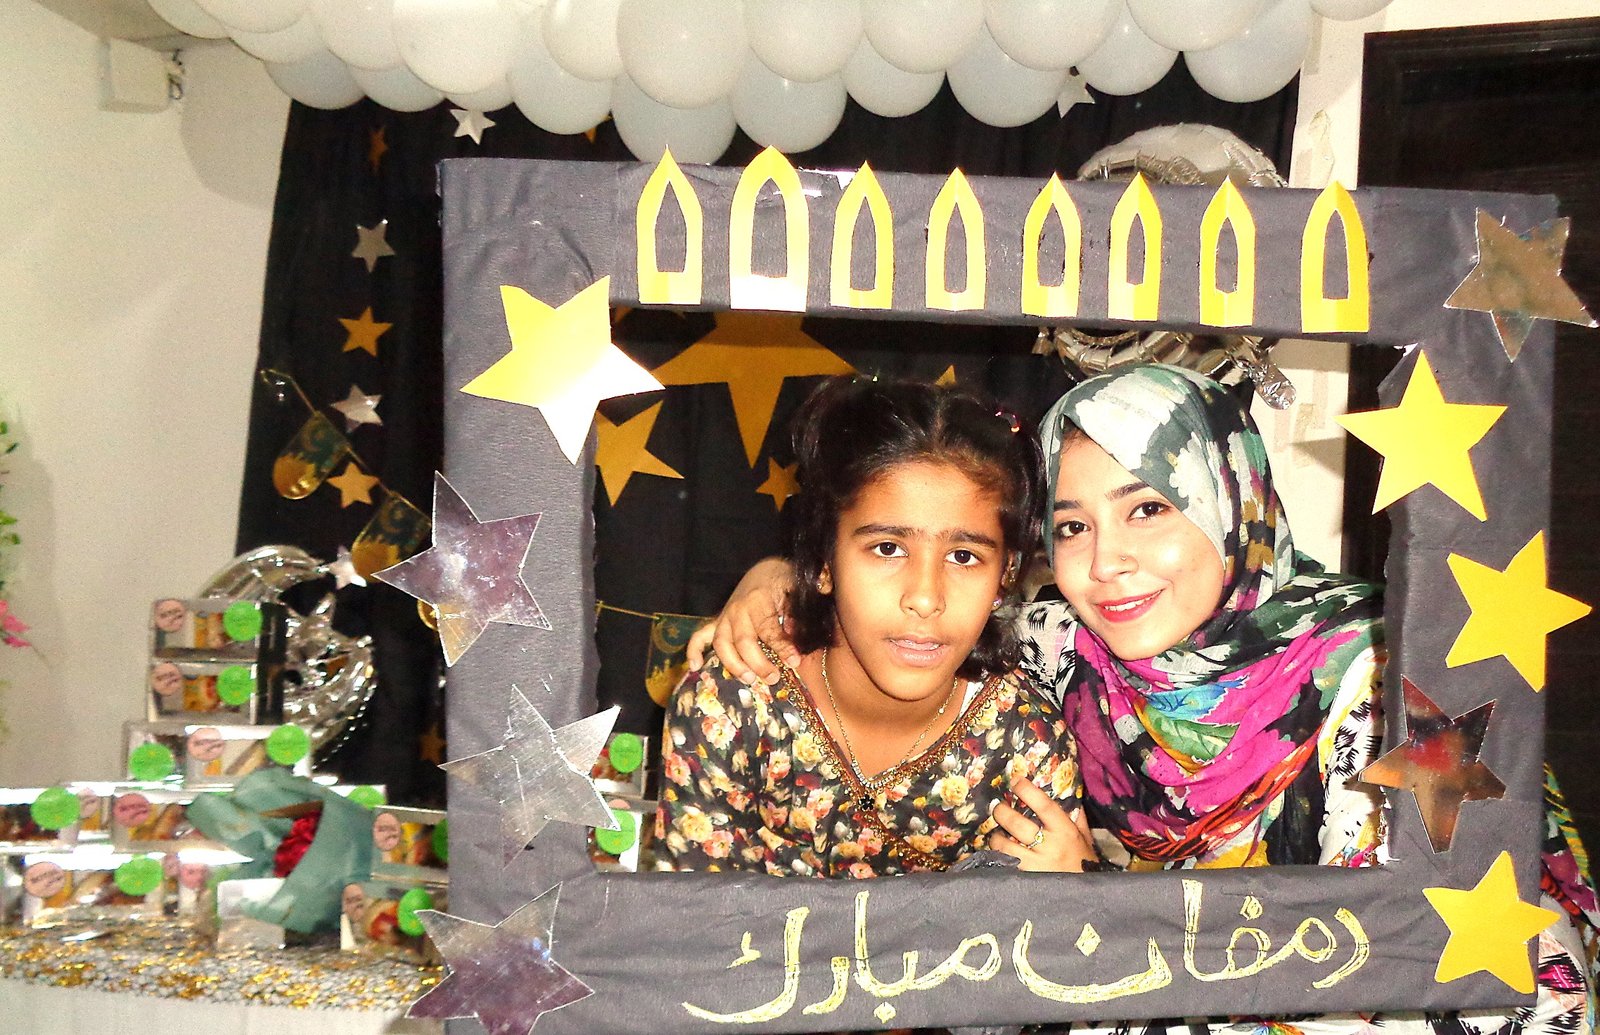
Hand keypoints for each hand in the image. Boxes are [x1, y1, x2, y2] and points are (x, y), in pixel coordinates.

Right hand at [686, 557, 797, 683]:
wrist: (766, 571)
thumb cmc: (782, 584)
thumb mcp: (794, 594)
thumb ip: (794, 617)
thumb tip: (795, 639)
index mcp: (758, 600)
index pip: (768, 630)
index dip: (782, 648)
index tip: (795, 663)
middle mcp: (738, 610)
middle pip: (743, 641)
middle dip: (758, 663)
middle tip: (773, 678)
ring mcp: (725, 616)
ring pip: (722, 643)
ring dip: (733, 664)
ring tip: (748, 679)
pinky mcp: (717, 621)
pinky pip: (699, 636)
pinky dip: (694, 650)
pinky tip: (694, 666)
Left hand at [988, 778, 1097, 872]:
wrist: (1086, 899)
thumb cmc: (1085, 865)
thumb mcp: (1085, 839)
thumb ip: (1077, 817)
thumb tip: (1068, 793)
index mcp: (1065, 832)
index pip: (1044, 806)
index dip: (1027, 790)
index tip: (1016, 781)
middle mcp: (1049, 847)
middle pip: (1016, 823)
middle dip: (1001, 812)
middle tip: (997, 807)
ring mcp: (1035, 866)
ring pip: (1004, 845)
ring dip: (996, 836)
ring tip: (997, 834)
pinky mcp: (1024, 880)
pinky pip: (1004, 863)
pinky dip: (998, 856)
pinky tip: (999, 853)